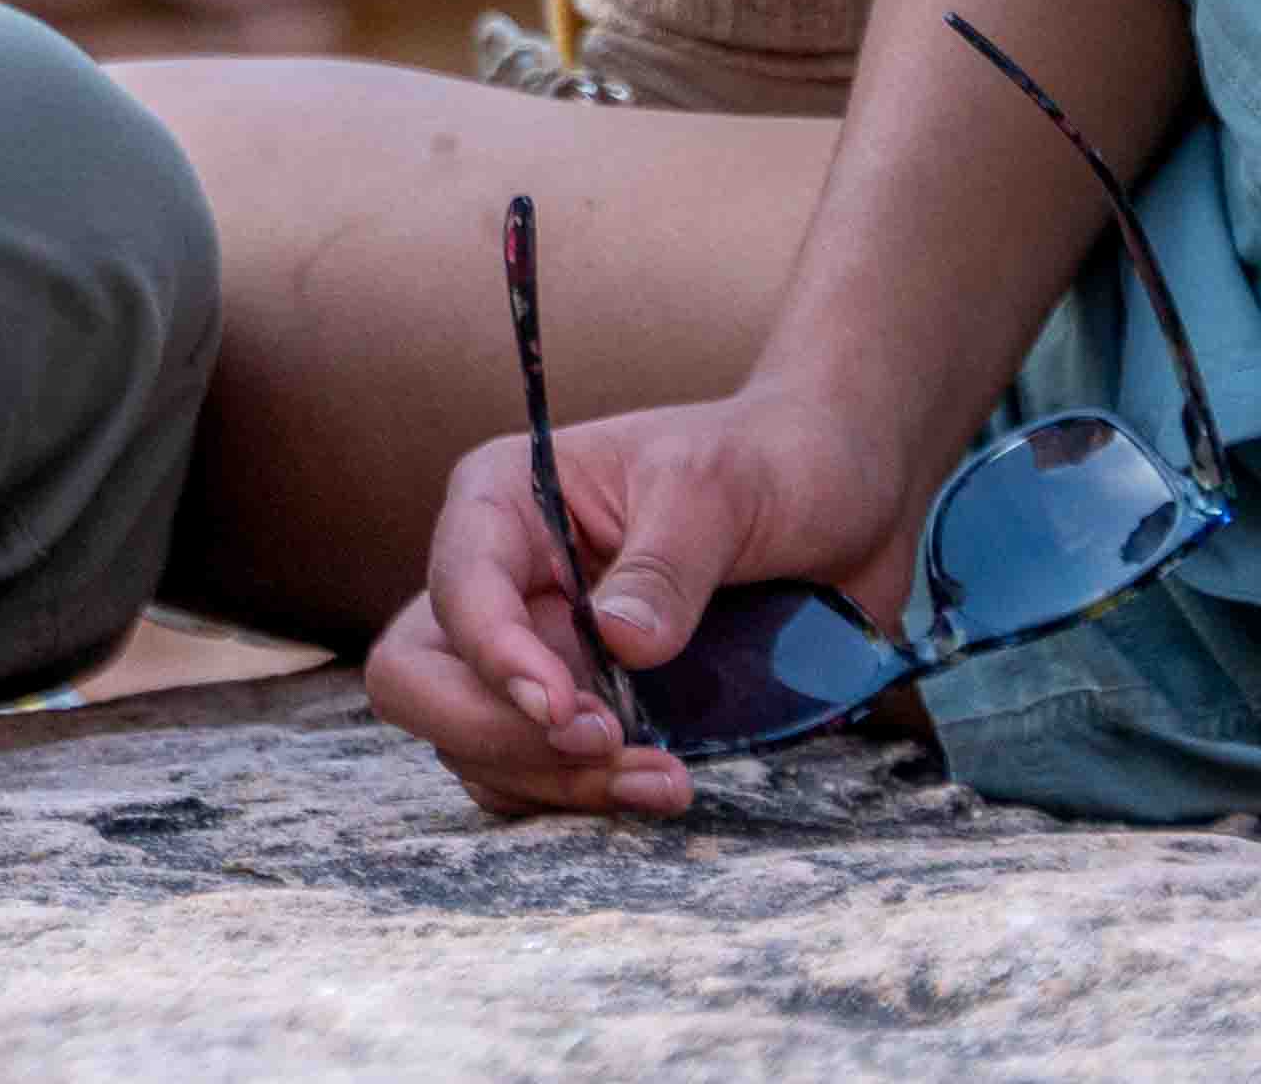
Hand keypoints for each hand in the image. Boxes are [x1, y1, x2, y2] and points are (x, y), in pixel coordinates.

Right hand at [364, 384, 920, 823]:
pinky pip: (537, 773)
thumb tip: (619, 643)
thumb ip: (665, 566)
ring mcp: (538, 651)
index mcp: (506, 501)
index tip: (571, 711)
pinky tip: (663, 784)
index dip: (495, 658)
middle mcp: (502, 581)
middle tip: (601, 748)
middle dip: (497, 733)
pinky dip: (583, 798)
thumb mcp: (718, 492)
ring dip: (553, 780)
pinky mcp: (586, 707)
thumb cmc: (767, 463)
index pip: (458, 589)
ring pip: (475, 745)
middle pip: (423, 678)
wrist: (838, 499)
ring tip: (663, 779)